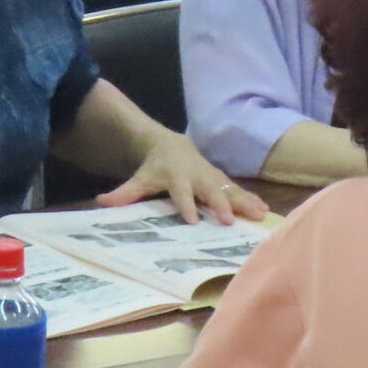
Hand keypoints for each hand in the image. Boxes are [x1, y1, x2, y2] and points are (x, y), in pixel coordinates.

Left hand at [98, 129, 269, 225]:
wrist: (172, 145)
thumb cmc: (155, 167)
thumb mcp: (140, 178)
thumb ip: (124, 192)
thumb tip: (101, 201)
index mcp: (177, 177)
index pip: (182, 193)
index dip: (186, 206)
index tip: (192, 222)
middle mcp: (198, 176)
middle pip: (210, 191)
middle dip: (220, 205)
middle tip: (229, 221)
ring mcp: (213, 177)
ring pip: (230, 189)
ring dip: (244, 202)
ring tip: (258, 214)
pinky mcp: (223, 180)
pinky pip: (238, 191)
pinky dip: (252, 200)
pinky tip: (265, 211)